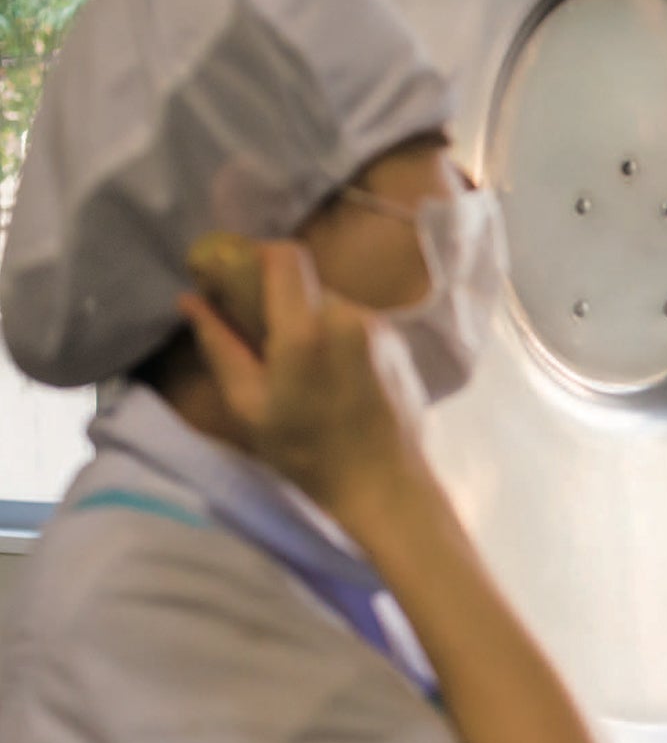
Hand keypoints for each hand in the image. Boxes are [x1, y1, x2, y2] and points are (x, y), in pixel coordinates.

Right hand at [176, 241, 430, 526]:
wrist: (386, 487)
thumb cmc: (309, 454)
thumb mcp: (249, 405)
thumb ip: (220, 346)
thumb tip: (191, 301)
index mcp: (308, 329)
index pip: (283, 255)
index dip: (255, 258)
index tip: (236, 285)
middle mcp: (350, 317)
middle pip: (306, 282)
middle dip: (279, 302)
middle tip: (261, 342)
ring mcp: (381, 329)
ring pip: (331, 304)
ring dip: (309, 323)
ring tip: (302, 372)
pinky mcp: (400, 345)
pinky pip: (356, 325)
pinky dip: (336, 339)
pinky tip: (333, 381)